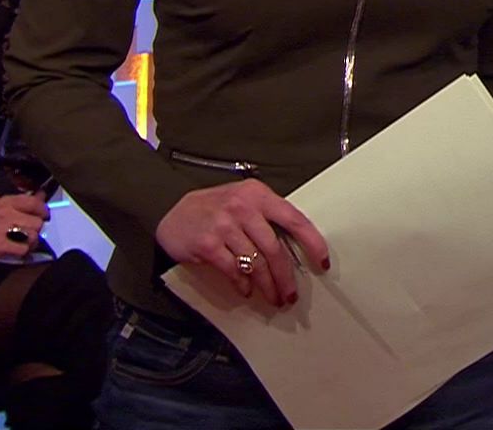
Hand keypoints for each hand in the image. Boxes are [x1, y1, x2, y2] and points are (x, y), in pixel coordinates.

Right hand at [0, 194, 50, 264]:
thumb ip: (18, 202)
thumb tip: (42, 194)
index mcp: (3, 201)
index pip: (34, 202)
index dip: (42, 211)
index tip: (42, 216)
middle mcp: (4, 212)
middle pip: (38, 222)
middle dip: (35, 230)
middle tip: (28, 234)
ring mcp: (0, 228)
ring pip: (33, 236)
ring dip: (30, 242)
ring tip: (21, 243)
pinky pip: (23, 249)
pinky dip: (22, 252)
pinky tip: (15, 251)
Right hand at [155, 179, 327, 307]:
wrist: (170, 209)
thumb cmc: (214, 207)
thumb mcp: (243, 199)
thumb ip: (267, 216)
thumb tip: (295, 247)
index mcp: (258, 194)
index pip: (295, 219)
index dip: (313, 243)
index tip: (322, 262)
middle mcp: (243, 207)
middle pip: (275, 249)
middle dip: (286, 277)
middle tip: (290, 295)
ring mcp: (224, 225)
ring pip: (256, 263)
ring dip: (267, 286)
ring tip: (273, 298)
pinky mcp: (208, 244)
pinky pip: (233, 270)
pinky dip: (242, 284)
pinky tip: (246, 290)